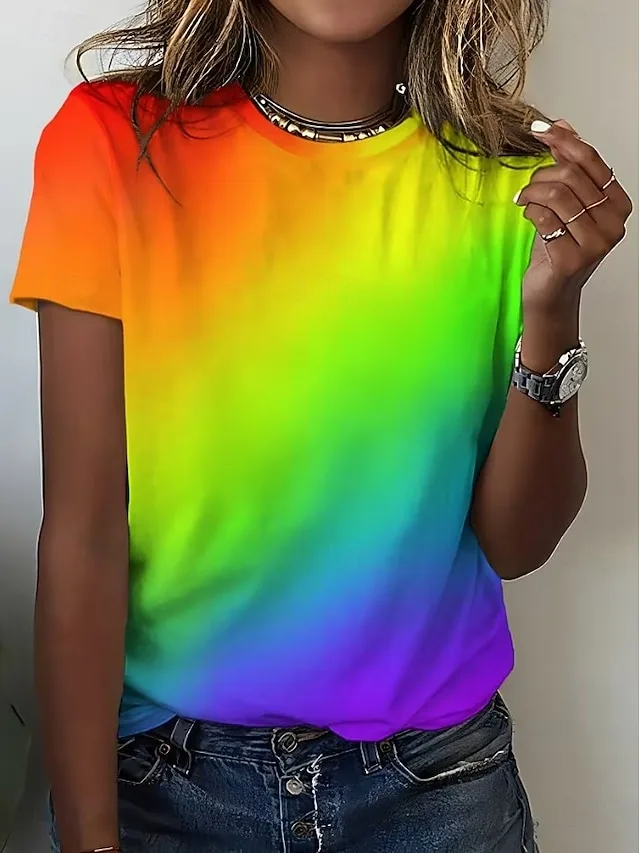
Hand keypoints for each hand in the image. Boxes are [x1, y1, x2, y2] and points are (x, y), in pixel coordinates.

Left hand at [514, 119, 632, 318]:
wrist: (551, 292)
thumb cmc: (558, 247)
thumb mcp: (566, 203)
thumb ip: (569, 166)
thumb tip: (564, 125)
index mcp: (617, 204)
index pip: (591, 160)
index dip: (563, 140)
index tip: (539, 129)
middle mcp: (613, 223)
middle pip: (571, 176)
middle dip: (541, 175)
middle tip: (528, 187)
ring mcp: (595, 243)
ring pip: (556, 194)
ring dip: (532, 192)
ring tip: (524, 200)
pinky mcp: (572, 258)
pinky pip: (544, 218)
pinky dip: (530, 211)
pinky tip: (528, 216)